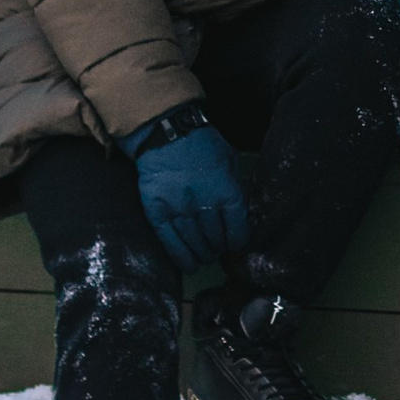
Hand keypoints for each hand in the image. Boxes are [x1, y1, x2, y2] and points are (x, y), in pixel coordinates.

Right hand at [124, 114, 250, 271]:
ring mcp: (178, 209)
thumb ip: (235, 188)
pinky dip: (181, 257)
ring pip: (194, 244)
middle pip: (216, 239)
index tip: (236, 243)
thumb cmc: (201, 145)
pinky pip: (170, 242)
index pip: (237, 229)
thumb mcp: (229, 161)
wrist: (164, 133)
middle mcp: (203, 202)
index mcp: (225, 189)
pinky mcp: (157, 212)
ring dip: (203, 254)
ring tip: (206, 256)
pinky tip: (189, 266)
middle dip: (220, 247)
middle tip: (219, 248)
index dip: (238, 240)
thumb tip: (242, 216)